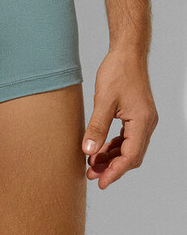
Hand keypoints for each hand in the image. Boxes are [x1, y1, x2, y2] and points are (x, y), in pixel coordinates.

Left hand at [82, 49, 157, 188]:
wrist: (127, 52)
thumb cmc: (117, 71)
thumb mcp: (103, 100)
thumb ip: (96, 127)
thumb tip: (88, 150)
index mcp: (142, 122)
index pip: (130, 156)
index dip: (115, 172)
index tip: (100, 182)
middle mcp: (147, 123)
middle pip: (131, 155)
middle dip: (112, 167)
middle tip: (91, 174)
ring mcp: (143, 119)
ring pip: (129, 147)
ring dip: (112, 156)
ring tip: (92, 163)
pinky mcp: (137, 115)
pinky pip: (128, 137)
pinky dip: (114, 145)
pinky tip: (100, 147)